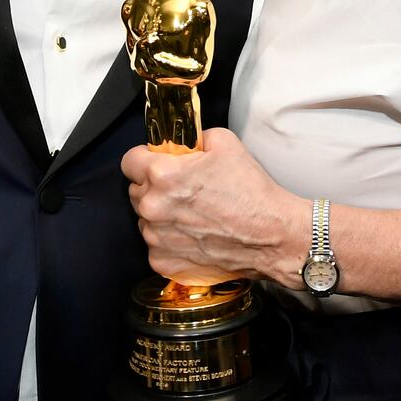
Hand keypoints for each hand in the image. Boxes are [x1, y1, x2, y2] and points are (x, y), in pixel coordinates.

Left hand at [121, 128, 308, 287]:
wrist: (272, 236)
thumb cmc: (251, 192)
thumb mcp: (224, 142)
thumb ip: (193, 139)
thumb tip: (181, 144)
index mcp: (162, 175)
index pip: (129, 161)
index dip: (144, 158)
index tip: (156, 162)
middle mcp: (153, 207)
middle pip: (135, 190)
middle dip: (153, 186)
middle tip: (182, 188)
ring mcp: (157, 238)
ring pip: (145, 219)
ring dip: (161, 214)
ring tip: (192, 213)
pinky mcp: (164, 261)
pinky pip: (156, 245)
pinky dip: (169, 240)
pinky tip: (193, 234)